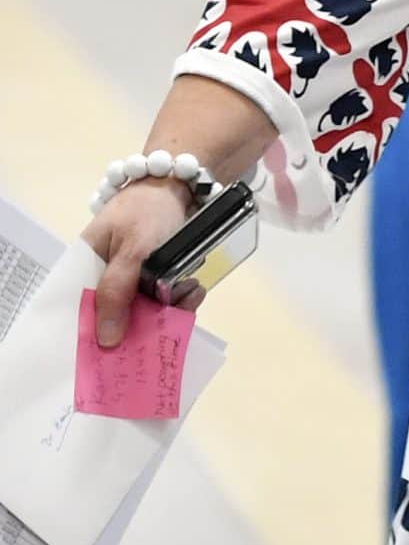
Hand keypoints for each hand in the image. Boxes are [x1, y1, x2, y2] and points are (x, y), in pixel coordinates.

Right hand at [78, 178, 196, 347]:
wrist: (183, 186)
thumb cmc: (147, 211)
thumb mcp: (131, 250)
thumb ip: (117, 292)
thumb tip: (106, 340)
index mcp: (85, 267)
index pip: (77, 311)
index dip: (89, 336)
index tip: (105, 358)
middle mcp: (105, 277)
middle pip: (113, 317)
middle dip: (137, 326)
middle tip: (158, 333)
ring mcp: (132, 280)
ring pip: (144, 311)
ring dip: (166, 310)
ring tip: (185, 296)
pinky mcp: (156, 279)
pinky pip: (164, 301)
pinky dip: (180, 299)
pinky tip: (194, 290)